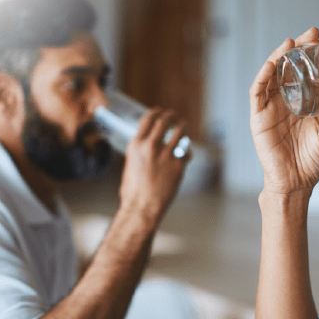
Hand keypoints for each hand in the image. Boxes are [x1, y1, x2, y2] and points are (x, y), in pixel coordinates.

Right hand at [119, 108, 189, 222]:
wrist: (141, 207)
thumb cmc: (133, 191)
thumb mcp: (131, 164)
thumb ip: (141, 151)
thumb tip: (150, 143)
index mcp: (136, 145)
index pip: (148, 119)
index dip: (156, 112)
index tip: (160, 111)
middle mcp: (151, 146)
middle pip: (165, 121)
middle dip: (171, 116)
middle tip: (174, 117)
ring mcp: (166, 154)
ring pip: (180, 131)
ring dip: (183, 126)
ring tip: (184, 126)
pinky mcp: (178, 164)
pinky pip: (186, 152)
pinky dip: (186, 152)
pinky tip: (185, 154)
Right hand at [250, 27, 318, 195]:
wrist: (294, 183)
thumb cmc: (311, 162)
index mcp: (309, 102)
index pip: (315, 72)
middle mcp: (290, 99)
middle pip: (294, 67)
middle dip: (303, 48)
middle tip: (315, 32)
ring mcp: (273, 106)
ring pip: (275, 74)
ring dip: (281, 56)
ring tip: (292, 42)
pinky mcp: (258, 116)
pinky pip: (258, 92)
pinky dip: (263, 76)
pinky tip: (271, 64)